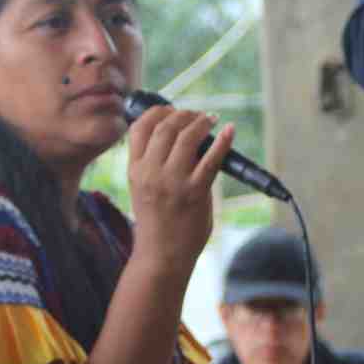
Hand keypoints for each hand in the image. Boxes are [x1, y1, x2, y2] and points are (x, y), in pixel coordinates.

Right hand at [126, 106, 234, 272]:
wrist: (161, 255)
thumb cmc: (155, 222)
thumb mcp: (142, 189)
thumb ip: (154, 165)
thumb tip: (183, 139)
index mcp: (134, 170)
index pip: (139, 128)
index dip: (157, 112)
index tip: (171, 109)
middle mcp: (150, 172)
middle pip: (165, 127)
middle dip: (183, 114)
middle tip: (197, 114)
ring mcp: (172, 182)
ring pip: (186, 137)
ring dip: (201, 122)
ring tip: (211, 119)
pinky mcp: (195, 192)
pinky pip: (211, 159)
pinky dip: (223, 141)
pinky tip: (229, 131)